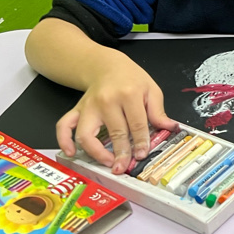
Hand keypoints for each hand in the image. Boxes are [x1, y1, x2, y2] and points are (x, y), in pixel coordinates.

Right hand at [56, 54, 175, 173]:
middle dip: (121, 152)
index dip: (141, 141)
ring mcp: (88, 107)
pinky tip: (71, 153)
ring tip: (107, 163)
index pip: (137, 123)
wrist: (107, 66)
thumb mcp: (151, 89)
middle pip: (114, 131)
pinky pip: (64, 126)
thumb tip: (170, 128)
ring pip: (86, 133)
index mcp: (129, 94)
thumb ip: (158, 111)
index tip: (142, 155)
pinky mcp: (76, 110)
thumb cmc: (131, 79)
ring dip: (95, 152)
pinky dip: (64, 141)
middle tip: (125, 167)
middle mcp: (107, 101)